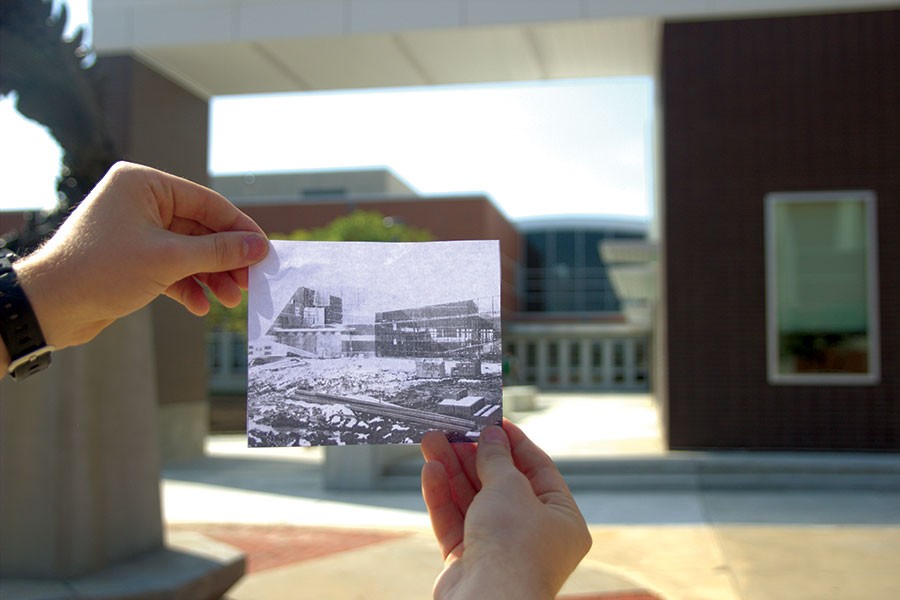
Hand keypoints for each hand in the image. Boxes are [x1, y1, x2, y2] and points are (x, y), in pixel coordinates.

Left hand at [7, 161, 268, 355]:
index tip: (264, 252)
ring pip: (188, 251)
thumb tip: (258, 247)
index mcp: (144, 184)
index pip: (207, 203)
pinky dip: (187, 286)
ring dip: (210, 277)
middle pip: (201, 229)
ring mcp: (136, 230)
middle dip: (225, 260)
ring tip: (228, 300)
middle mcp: (140, 202)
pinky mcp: (132, 258)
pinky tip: (199, 306)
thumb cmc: (100, 271)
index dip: (239, 229)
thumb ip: (218, 252)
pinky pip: (171, 268)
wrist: (49, 307)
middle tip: (249, 283)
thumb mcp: (168, 259)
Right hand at [421, 419, 591, 599]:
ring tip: (431, 440)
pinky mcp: (469, 562)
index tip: (490, 420)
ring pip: (472, 501)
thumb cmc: (514, 547)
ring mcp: (500, 549)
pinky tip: (430, 469)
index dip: (513, 442)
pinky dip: (442, 496)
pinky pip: (456, 522)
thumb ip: (497, 459)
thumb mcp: (509, 488)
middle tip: (452, 428)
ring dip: (452, 470)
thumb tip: (492, 435)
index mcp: (561, 519)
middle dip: (473, 454)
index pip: (538, 469)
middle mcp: (533, 535)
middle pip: (500, 484)